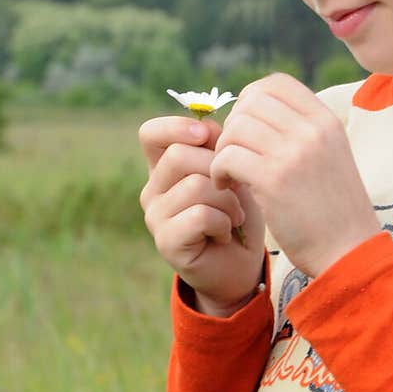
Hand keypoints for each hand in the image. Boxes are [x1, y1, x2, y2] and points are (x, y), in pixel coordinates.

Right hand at [138, 115, 264, 314]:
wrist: (242, 264)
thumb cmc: (238, 213)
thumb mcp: (232, 172)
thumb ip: (217, 148)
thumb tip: (207, 127)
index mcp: (164, 167)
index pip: (151, 134)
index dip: (176, 127)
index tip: (205, 135)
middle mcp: (153, 189)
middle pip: (178, 155)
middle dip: (218, 168)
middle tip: (234, 191)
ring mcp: (155, 216)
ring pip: (194, 185)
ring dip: (228, 201)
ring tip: (234, 216)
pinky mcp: (166, 241)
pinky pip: (200, 215)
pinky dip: (223, 223)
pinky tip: (225, 234)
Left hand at [210, 72, 381, 278]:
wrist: (350, 251)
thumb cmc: (335, 210)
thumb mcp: (331, 156)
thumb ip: (303, 132)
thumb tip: (257, 110)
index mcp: (327, 121)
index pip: (277, 83)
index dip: (251, 99)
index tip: (246, 127)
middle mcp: (312, 130)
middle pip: (251, 102)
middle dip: (233, 126)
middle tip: (234, 153)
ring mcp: (294, 153)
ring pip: (235, 128)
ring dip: (223, 150)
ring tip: (229, 174)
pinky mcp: (274, 180)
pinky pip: (227, 157)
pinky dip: (218, 171)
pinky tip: (227, 187)